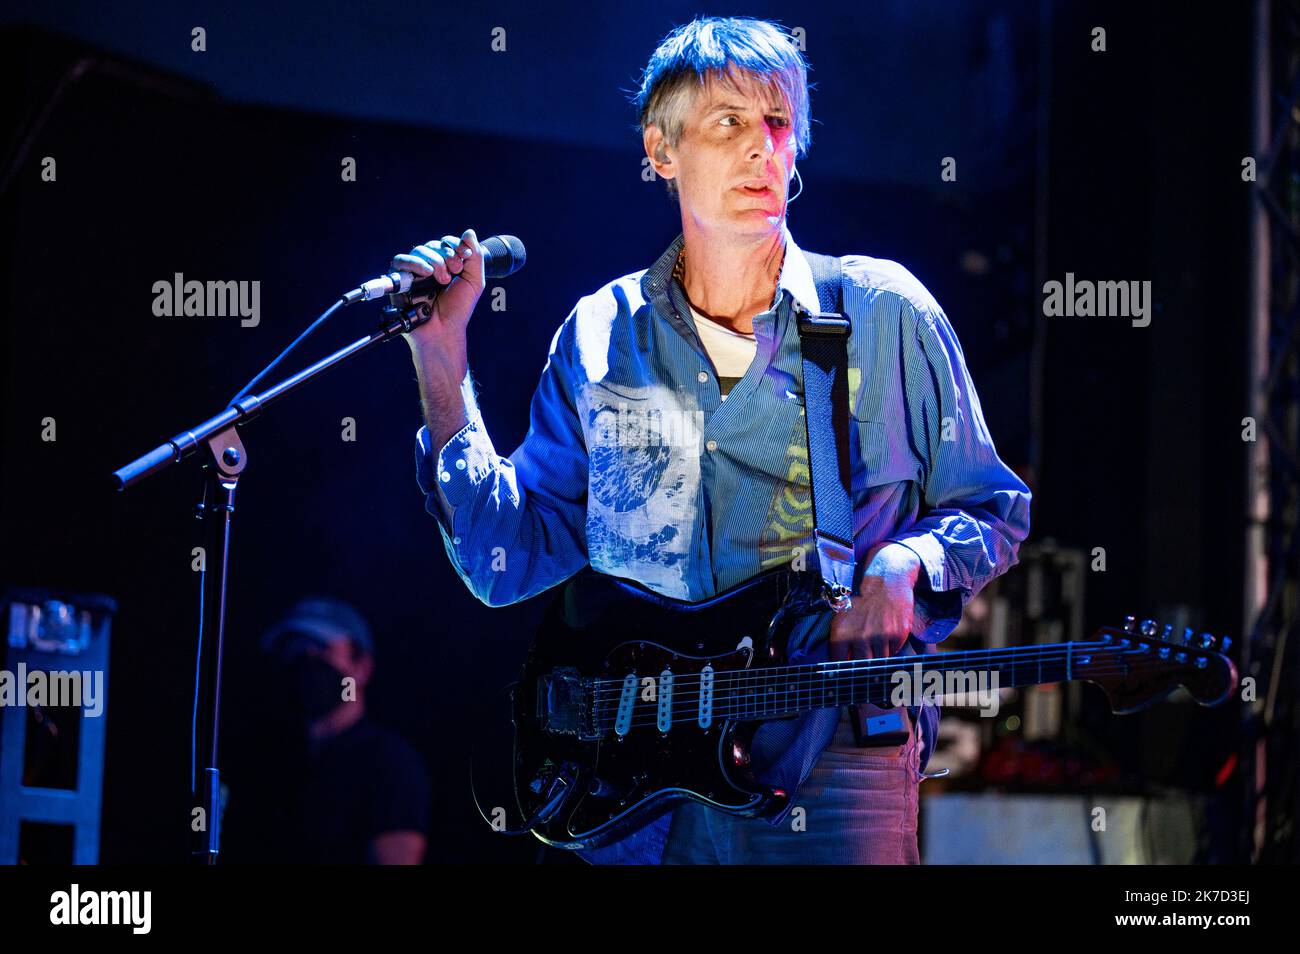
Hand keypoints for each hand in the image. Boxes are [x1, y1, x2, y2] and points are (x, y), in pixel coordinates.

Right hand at [392, 228, 485, 366]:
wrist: (444, 331)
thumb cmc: (458, 310)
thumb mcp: (474, 282)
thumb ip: (475, 257)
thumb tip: (469, 232)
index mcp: (445, 265)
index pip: (446, 243)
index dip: (455, 244)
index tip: (466, 256)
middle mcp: (428, 267)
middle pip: (433, 245)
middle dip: (447, 254)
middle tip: (456, 271)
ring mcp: (413, 273)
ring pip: (418, 250)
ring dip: (434, 260)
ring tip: (443, 278)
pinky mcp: (399, 281)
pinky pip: (400, 261)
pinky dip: (414, 263)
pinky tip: (427, 272)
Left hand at [828, 543, 921, 661]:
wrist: (885, 580)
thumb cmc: (860, 600)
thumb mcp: (842, 617)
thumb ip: (841, 641)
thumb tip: (842, 665)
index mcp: (841, 633)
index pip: (840, 663)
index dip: (846, 667)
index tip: (850, 667)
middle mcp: (860, 636)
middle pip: (862, 665)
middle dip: (864, 663)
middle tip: (866, 658)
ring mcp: (880, 636)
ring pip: (880, 660)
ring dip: (878, 655)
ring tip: (877, 642)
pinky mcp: (897, 634)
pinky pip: (893, 651)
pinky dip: (891, 647)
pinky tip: (888, 633)